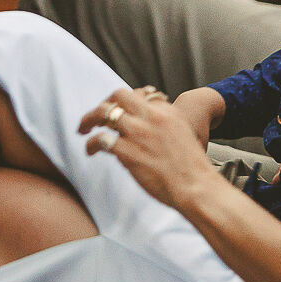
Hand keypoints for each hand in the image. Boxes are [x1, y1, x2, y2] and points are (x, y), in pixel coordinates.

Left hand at [80, 88, 215, 207]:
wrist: (197, 187)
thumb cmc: (192, 170)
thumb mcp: (184, 136)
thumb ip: (165, 127)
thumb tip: (145, 131)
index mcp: (167, 112)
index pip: (140, 95)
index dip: (125, 102)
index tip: (119, 110)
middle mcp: (151, 117)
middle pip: (119, 96)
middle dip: (104, 103)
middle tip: (95, 115)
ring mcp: (139, 133)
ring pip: (104, 113)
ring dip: (89, 119)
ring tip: (83, 129)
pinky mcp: (128, 151)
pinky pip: (101, 139)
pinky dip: (91, 144)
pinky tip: (91, 150)